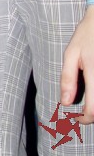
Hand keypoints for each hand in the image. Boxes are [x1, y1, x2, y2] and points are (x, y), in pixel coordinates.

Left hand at [60, 6, 93, 123]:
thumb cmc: (86, 36)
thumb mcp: (71, 54)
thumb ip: (67, 79)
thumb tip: (65, 102)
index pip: (93, 109)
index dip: (85, 119)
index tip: (76, 118)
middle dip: (92, 115)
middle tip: (81, 112)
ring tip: (88, 102)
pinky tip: (92, 91)